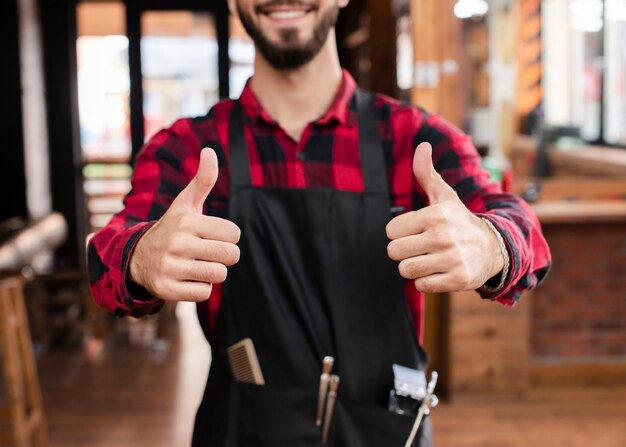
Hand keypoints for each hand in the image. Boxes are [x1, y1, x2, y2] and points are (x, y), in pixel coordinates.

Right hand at [129, 148, 240, 301]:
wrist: (137, 258)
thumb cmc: (174, 228)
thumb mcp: (186, 203)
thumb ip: (203, 179)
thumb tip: (210, 150)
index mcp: (187, 221)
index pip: (234, 233)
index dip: (227, 236)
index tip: (210, 234)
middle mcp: (177, 243)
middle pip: (231, 256)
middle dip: (224, 255)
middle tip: (207, 251)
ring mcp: (170, 267)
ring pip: (219, 275)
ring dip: (212, 272)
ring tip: (195, 264)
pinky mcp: (165, 289)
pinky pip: (204, 293)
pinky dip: (199, 288)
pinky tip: (185, 278)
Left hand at [386, 143, 503, 292]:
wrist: (493, 248)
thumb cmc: (458, 221)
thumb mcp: (444, 196)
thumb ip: (426, 173)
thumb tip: (422, 145)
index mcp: (434, 215)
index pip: (391, 231)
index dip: (400, 233)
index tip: (416, 231)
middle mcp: (442, 236)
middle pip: (394, 252)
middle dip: (404, 251)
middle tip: (420, 247)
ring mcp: (451, 259)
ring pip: (406, 270)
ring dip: (414, 267)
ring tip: (429, 259)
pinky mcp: (457, 280)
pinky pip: (421, 286)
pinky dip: (427, 281)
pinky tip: (440, 271)